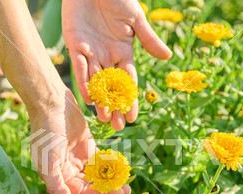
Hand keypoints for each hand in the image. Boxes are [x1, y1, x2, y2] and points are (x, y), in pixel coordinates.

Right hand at [29, 86, 130, 193]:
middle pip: (92, 185)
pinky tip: (121, 164)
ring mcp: (78, 158)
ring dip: (111, 177)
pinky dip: (110, 163)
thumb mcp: (48, 160)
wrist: (52, 102)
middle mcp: (68, 171)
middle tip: (127, 187)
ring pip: (98, 174)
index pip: (82, 193)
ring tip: (126, 176)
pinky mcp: (87, 146)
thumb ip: (56, 186)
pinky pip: (101, 160)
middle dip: (109, 187)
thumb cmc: (46, 131)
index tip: (119, 193)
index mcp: (58, 177)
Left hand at [62, 0, 171, 130]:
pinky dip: (84, 82)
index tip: (134, 117)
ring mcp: (91, 53)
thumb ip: (148, 39)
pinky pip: (80, 68)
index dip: (131, 99)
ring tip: (103, 119)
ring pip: (96, 82)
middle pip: (112, 87)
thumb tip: (167, 57)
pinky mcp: (75, 45)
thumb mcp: (135, 18)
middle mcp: (107, 57)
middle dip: (115, 107)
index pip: (129, 81)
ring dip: (100, 101)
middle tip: (117, 126)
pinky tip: (89, 98)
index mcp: (124, 52)